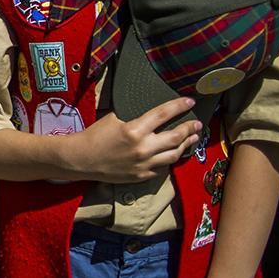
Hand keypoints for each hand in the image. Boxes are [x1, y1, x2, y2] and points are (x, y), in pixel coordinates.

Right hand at [61, 97, 201, 183]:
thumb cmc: (94, 136)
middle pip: (175, 136)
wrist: (81, 160)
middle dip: (190, 128)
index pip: (163, 114)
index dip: (179, 106)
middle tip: (197, 123)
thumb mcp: (113, 119)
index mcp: (134, 129)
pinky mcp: (142, 176)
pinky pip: (163, 167)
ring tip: (193, 138)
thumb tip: (151, 112)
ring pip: (174, 154)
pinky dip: (170, 158)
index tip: (190, 101)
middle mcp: (142, 148)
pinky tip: (174, 153)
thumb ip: (134, 116)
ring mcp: (144, 164)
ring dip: (186, 144)